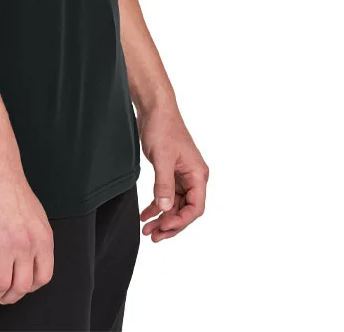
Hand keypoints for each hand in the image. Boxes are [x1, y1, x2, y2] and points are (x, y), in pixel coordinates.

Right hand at [0, 159, 54, 304]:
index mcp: (43, 238)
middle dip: (11, 297)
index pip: (43, 276)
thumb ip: (36, 238)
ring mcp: (5, 243)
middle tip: (1, 298)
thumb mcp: (36, 215)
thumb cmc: (13, 189)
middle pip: (22, 286)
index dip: (31, 287)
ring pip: (1, 284)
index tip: (21, 287)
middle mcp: (27, 244)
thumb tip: (31, 259)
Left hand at [136, 105, 208, 241]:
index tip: (163, 227)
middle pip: (186, 210)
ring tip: (147, 230)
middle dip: (170, 224)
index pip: (196, 208)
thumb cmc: (163, 127)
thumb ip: (164, 184)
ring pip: (175, 205)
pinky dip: (157, 205)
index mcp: (198, 174)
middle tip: (153, 236)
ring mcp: (182, 175)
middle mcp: (193, 177)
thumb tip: (166, 208)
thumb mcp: (162, 158)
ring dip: (162, 217)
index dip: (181, 221)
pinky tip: (146, 214)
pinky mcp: (171, 172)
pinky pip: (167, 195)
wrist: (155, 108)